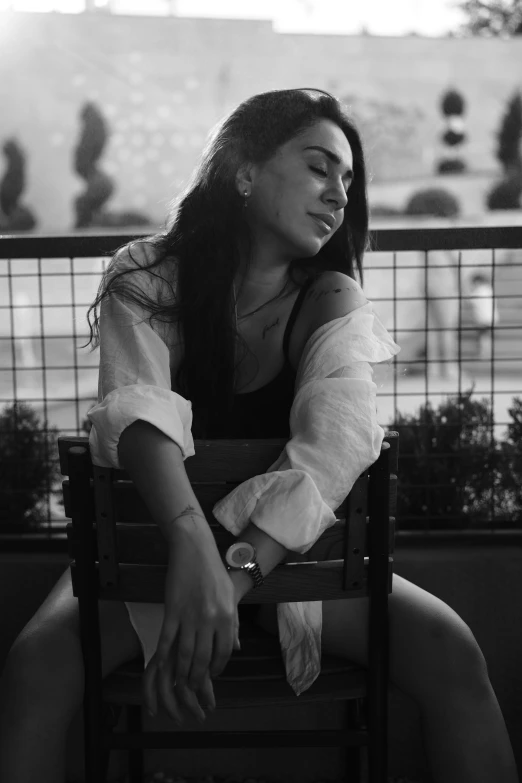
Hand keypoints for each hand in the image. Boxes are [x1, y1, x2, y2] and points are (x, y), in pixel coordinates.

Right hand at [143, 520, 240, 724]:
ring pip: (185, 654)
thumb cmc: (215, 572)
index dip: (218, 668)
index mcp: (227, 616)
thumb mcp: (231, 597)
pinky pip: (167, 640)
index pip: (224, 652)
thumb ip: (233, 624)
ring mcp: (190, 616)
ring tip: (181, 682)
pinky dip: (165, 656)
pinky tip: (163, 667)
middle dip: (198, 676)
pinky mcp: (172, 611)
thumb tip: (236, 648)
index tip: (213, 675)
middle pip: (203, 658)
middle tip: (193, 686)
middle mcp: (210, 620)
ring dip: (182, 671)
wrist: (195, 550)